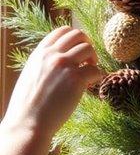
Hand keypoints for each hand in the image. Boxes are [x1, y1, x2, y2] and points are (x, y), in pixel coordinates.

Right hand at [2, 27, 100, 141]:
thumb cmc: (28, 105)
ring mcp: (64, 65)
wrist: (27, 123)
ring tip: (88, 74)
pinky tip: (89, 86)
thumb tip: (58, 59)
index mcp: (40, 53)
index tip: (78, 51)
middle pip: (78, 35)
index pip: (62, 31)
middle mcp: (52, 55)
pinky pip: (96, 70)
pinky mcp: (76, 79)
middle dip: (87, 45)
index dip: (75, 38)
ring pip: (89, 49)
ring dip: (93, 60)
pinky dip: (97, 77)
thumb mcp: (31, 75)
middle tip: (88, 61)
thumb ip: (44, 63)